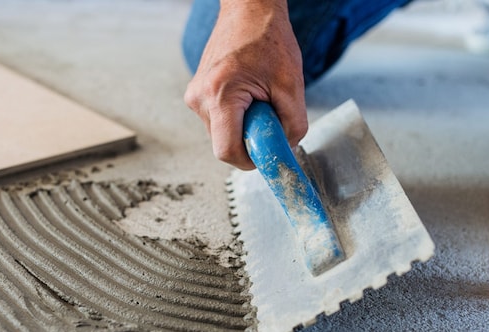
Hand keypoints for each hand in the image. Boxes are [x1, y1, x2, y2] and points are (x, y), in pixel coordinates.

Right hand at [184, 0, 306, 169]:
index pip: (227, 151)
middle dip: (250, 139)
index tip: (268, 152)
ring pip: (222, 134)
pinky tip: (248, 94)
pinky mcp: (198, 94)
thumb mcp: (291, 85)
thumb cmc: (268, 38)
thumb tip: (287, 150)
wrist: (248, 10)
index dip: (250, 160)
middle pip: (224, 144)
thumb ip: (294, 125)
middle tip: (269, 115)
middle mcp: (199, 98)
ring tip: (259, 99)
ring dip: (244, 127)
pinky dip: (238, 116)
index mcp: (219, 95)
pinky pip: (219, 120)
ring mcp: (195, 96)